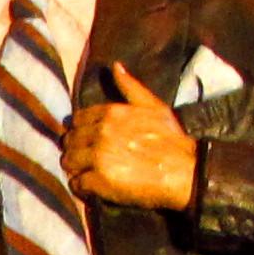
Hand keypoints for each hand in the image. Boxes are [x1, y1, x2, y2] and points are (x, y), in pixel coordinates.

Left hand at [58, 65, 200, 211]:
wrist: (185, 171)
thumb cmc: (172, 139)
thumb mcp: (154, 106)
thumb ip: (130, 87)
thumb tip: (115, 66)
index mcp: (111, 113)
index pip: (77, 120)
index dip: (80, 132)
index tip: (88, 142)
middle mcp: (102, 132)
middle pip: (70, 141)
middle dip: (75, 151)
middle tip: (86, 161)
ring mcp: (99, 156)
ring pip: (68, 161)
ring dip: (75, 168)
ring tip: (88, 174)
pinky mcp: (100, 180)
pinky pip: (77, 183)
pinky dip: (82, 187)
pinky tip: (92, 188)